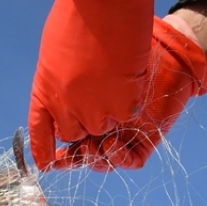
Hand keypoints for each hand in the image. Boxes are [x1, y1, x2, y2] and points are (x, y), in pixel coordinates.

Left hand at [28, 0, 173, 170]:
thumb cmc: (78, 13)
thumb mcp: (55, 52)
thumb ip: (59, 79)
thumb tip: (67, 95)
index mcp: (43, 90)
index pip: (39, 130)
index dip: (43, 149)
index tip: (48, 163)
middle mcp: (65, 106)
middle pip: (75, 134)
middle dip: (85, 122)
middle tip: (97, 99)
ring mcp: (93, 107)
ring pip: (102, 128)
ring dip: (109, 112)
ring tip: (113, 82)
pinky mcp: (121, 104)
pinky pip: (126, 116)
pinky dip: (128, 103)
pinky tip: (128, 82)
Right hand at [58, 15, 206, 171]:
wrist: (163, 48)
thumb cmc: (120, 44)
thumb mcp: (85, 64)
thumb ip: (65, 85)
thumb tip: (48, 111)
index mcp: (78, 106)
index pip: (58, 135)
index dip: (47, 150)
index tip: (44, 161)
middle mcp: (98, 122)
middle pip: (79, 151)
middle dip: (73, 155)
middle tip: (70, 147)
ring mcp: (121, 131)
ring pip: (102, 159)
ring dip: (93, 159)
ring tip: (89, 148)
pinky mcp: (145, 138)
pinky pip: (131, 160)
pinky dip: (118, 157)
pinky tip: (110, 146)